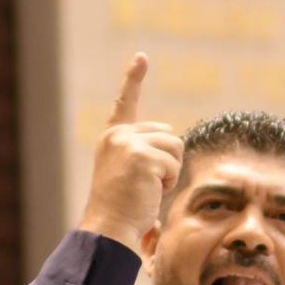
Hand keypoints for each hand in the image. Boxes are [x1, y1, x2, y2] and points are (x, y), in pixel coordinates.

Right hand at [78, 53, 183, 252]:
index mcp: (113, 138)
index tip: (141, 57)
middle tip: (147, 183)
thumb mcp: (131, 172)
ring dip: (171, 171)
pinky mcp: (143, 157)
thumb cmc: (124, 208)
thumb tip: (171, 150)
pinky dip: (169, 181)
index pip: (125, 103)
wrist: (109, 226)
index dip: (133, 79)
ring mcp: (129, 144)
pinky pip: (175, 163)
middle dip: (168, 160)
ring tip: (148, 188)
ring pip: (175, 147)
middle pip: (168, 134)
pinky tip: (150, 192)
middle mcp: (118, 135)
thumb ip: (146, 153)